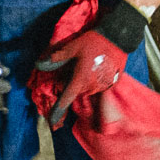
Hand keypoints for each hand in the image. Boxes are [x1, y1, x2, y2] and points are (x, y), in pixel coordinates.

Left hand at [38, 0, 146, 127]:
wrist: (118, 37)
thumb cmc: (93, 42)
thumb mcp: (73, 47)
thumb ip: (57, 58)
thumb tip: (40, 65)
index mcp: (80, 79)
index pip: (66, 98)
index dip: (58, 110)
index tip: (52, 121)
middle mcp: (92, 86)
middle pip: (77, 90)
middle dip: (73, 83)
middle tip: (75, 67)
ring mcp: (104, 85)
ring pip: (88, 88)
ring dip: (85, 81)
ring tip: (88, 64)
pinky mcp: (113, 82)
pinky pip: (100, 85)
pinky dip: (96, 79)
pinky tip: (98, 66)